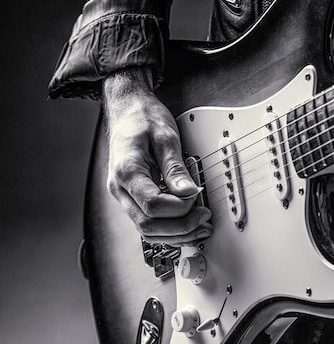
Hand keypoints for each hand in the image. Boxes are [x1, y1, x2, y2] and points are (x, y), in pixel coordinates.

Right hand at [103, 68, 211, 245]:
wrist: (127, 109)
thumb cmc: (143, 118)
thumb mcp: (165, 136)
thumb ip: (176, 168)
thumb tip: (189, 193)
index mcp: (126, 171)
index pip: (153, 206)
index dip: (180, 208)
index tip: (198, 197)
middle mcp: (120, 188)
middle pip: (147, 225)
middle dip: (180, 227)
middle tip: (204, 217)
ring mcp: (124, 195)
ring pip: (146, 230)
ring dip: (175, 235)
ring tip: (201, 227)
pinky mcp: (132, 197)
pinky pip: (148, 223)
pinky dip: (168, 230)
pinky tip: (187, 226)